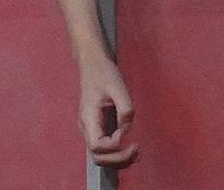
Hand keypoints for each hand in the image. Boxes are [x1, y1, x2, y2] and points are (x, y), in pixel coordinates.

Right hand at [76, 53, 138, 169]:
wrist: (92, 63)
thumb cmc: (103, 73)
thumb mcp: (117, 86)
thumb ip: (125, 109)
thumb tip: (127, 129)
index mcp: (88, 118)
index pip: (97, 146)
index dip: (113, 145)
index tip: (124, 132)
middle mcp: (87, 127)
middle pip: (98, 157)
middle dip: (118, 159)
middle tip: (137, 150)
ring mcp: (91, 129)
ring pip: (101, 157)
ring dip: (118, 160)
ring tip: (137, 153)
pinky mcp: (97, 128)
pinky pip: (105, 148)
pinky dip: (117, 154)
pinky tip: (131, 149)